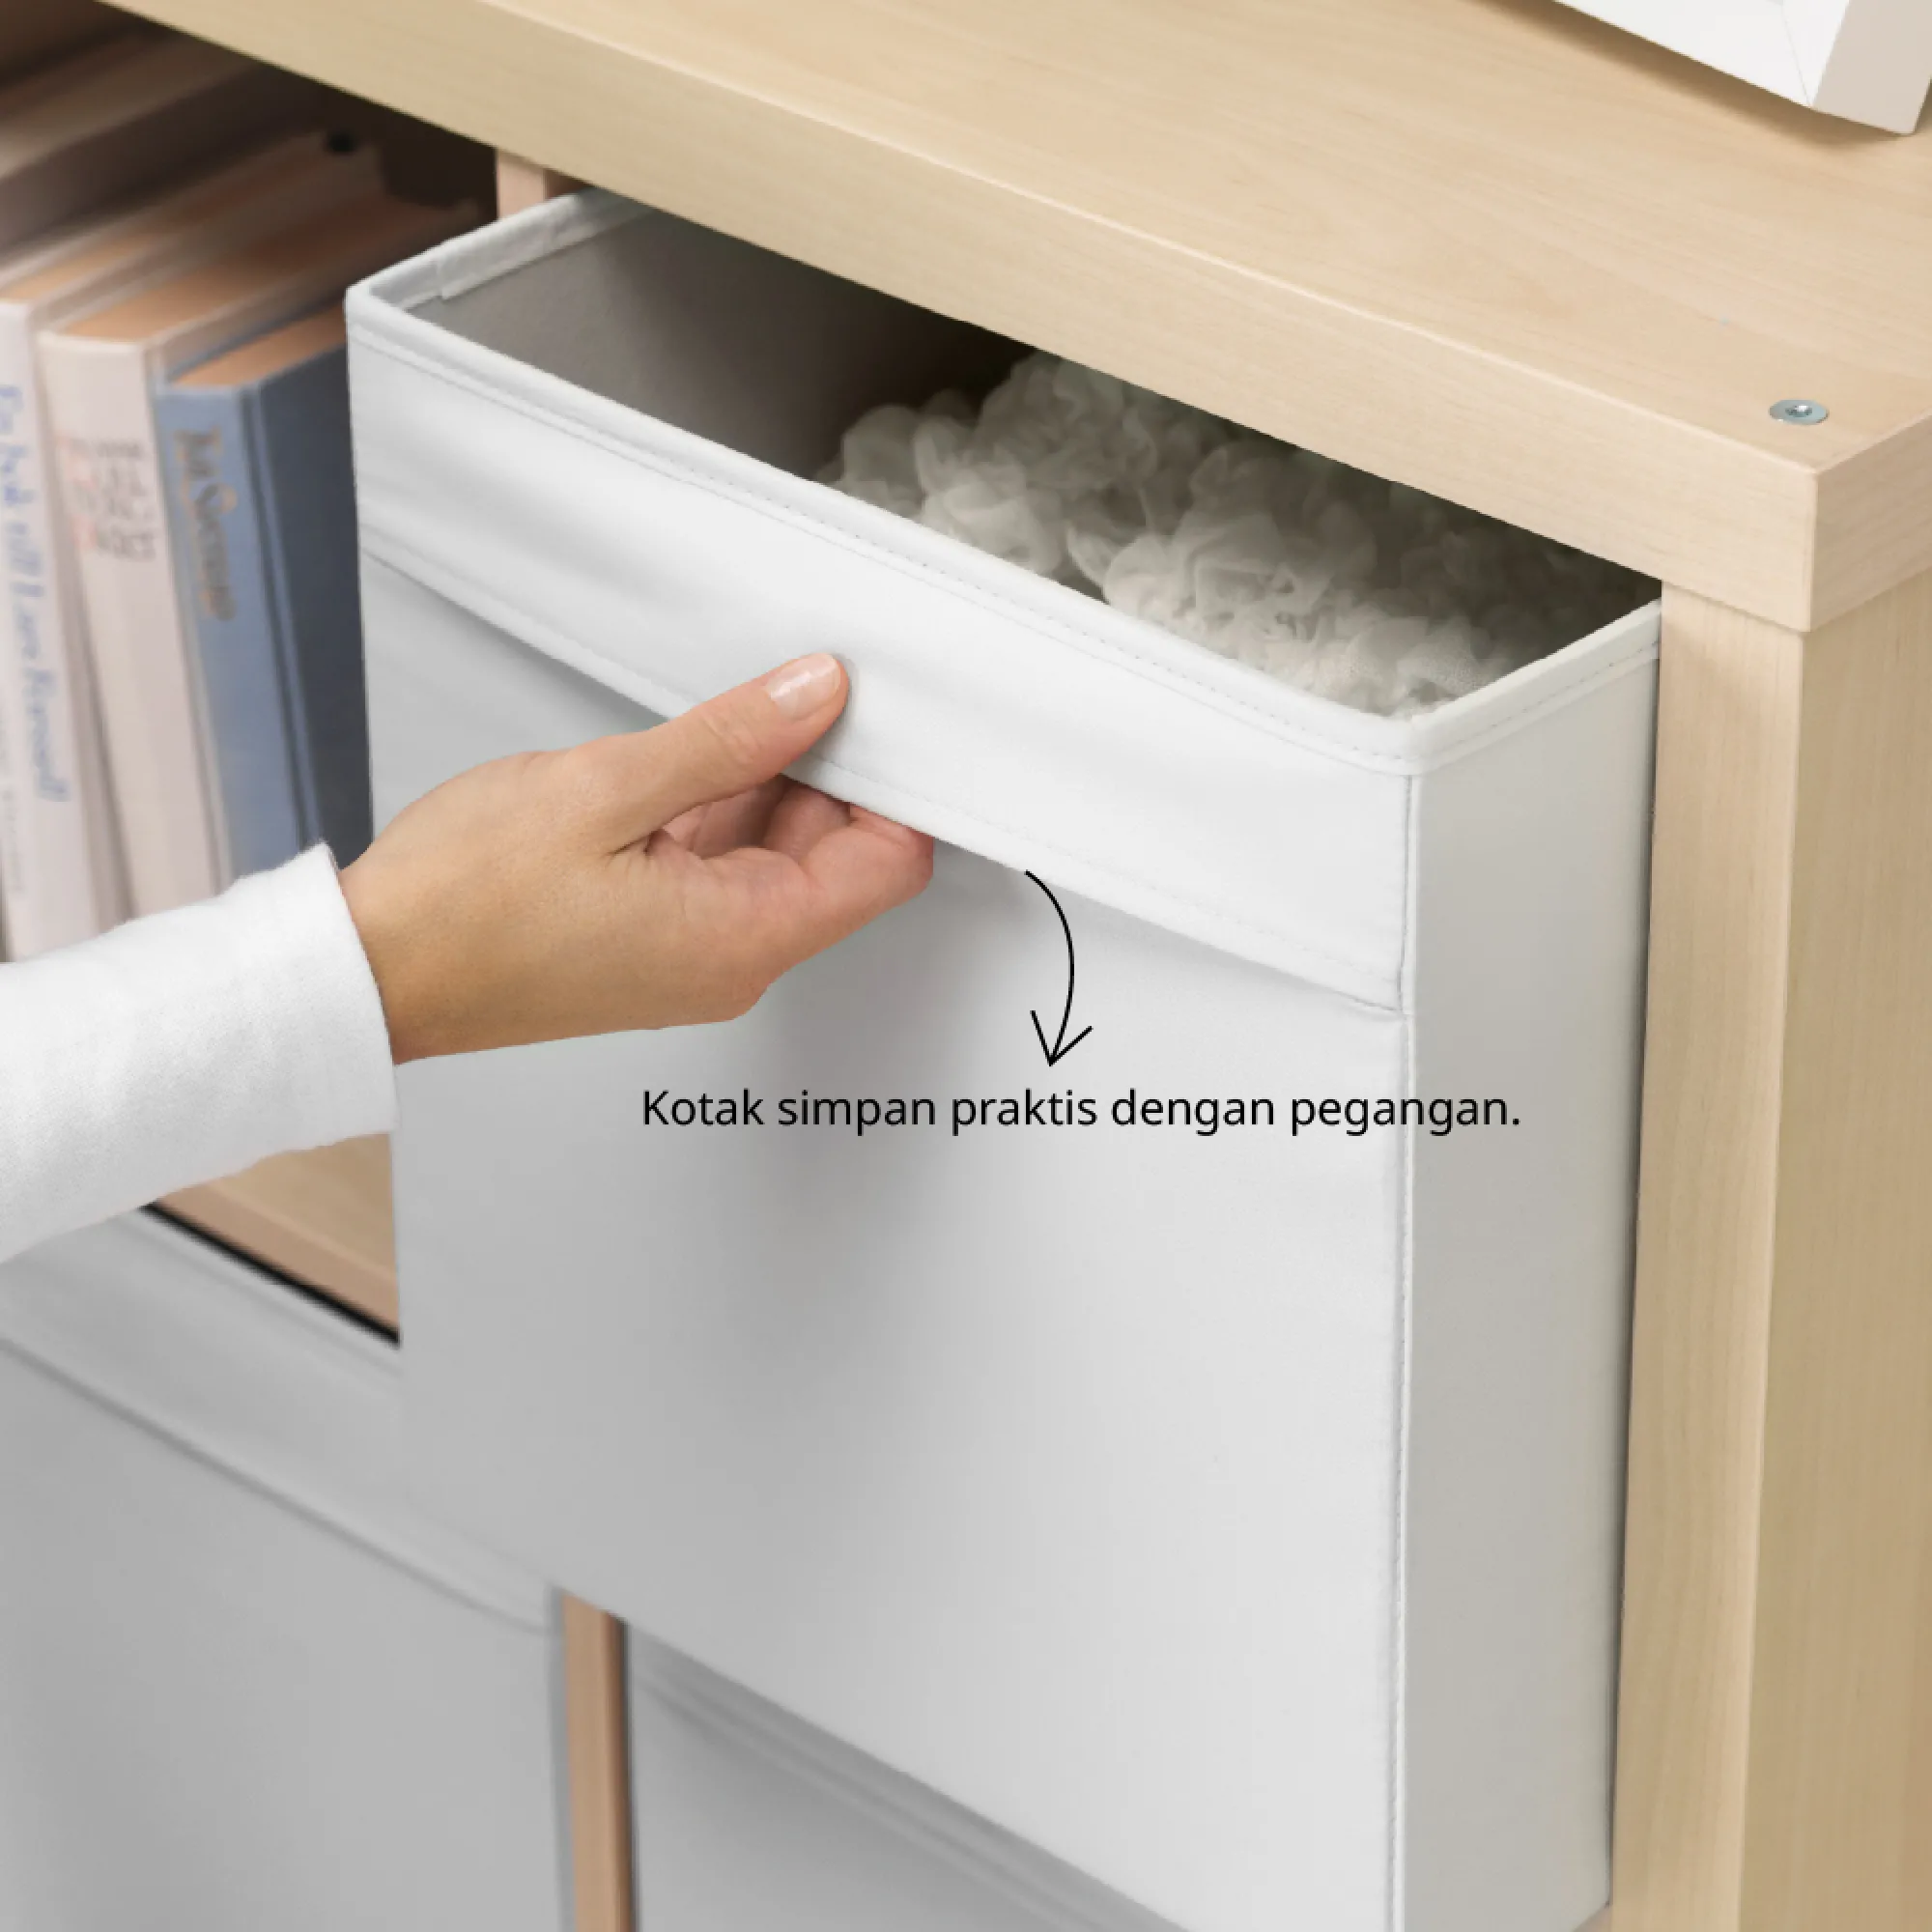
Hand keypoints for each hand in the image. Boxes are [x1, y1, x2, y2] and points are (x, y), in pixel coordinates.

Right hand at [340, 654, 932, 1061]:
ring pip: (774, 855)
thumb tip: (817, 696)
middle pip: (837, 856)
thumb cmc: (461, 906)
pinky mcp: (655, 938)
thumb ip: (728, 740)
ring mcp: (694, 953)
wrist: (371, 974)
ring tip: (731, 714)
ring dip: (769, 783)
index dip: (901, 790)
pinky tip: (686, 757)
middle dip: (834, 772)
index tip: (884, 720)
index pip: (886, 867)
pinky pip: (719, 866)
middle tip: (805, 688)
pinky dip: (718, 808)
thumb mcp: (606, 790)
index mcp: (744, 938)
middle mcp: (733, 958)